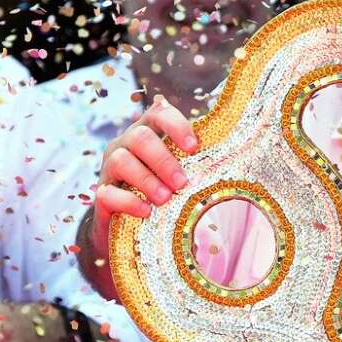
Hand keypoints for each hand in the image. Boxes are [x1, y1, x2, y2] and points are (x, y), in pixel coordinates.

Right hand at [90, 96, 199, 253]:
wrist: (129, 226)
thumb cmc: (166, 193)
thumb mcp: (182, 175)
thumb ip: (198, 162)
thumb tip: (239, 154)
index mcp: (149, 134)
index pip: (159, 114)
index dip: (176, 125)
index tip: (194, 147)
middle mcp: (126, 146)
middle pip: (139, 137)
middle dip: (163, 159)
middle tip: (182, 182)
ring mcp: (109, 169)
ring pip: (121, 161)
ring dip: (147, 179)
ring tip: (166, 198)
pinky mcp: (101, 194)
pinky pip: (108, 192)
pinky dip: (128, 201)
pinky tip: (146, 212)